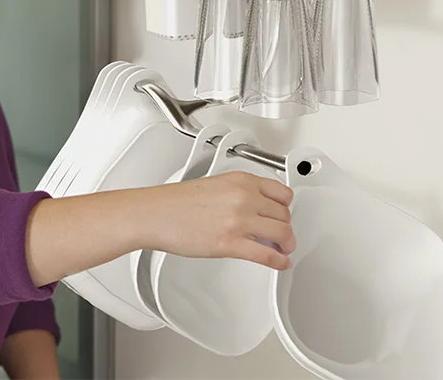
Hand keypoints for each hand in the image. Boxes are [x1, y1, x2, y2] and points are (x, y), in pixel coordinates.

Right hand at [146, 171, 295, 270]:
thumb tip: (256, 209)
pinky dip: (279, 262)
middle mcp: (244, 198)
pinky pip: (267, 255)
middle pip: (284, 216)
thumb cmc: (176, 202)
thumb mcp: (216, 185)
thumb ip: (240, 193)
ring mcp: (239, 221)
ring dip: (287, 245)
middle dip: (286, 228)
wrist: (155, 214)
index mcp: (241, 180)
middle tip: (284, 236)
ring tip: (283, 249)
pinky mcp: (231, 243)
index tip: (285, 214)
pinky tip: (280, 263)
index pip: (282, 193)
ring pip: (282, 234)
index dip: (286, 208)